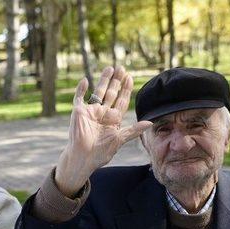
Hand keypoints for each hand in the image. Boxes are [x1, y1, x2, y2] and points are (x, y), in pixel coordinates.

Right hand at [55, 65, 151, 195]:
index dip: (126, 90)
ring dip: (103, 80)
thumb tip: (150, 123)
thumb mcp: (120, 140)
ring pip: (98, 92)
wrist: (83, 158)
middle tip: (122, 68)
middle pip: (111, 93)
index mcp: (113, 120)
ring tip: (110, 68)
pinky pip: (79, 97)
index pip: (121, 101)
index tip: (130, 78)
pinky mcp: (79, 112)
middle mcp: (102, 114)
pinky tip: (85, 80)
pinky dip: (81, 89)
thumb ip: (134, 130)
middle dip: (117, 81)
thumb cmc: (101, 152)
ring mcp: (90, 112)